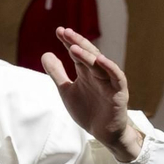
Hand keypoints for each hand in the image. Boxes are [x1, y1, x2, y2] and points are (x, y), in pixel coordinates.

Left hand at [41, 27, 142, 160]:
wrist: (103, 133)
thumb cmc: (87, 110)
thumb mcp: (66, 91)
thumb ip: (57, 73)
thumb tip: (45, 54)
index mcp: (86, 72)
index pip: (77, 53)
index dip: (69, 42)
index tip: (59, 31)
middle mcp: (98, 74)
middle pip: (88, 54)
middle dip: (77, 43)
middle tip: (65, 32)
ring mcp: (109, 82)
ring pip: (100, 65)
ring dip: (88, 55)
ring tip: (74, 47)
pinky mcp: (119, 93)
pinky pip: (117, 78)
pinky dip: (110, 68)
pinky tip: (101, 60)